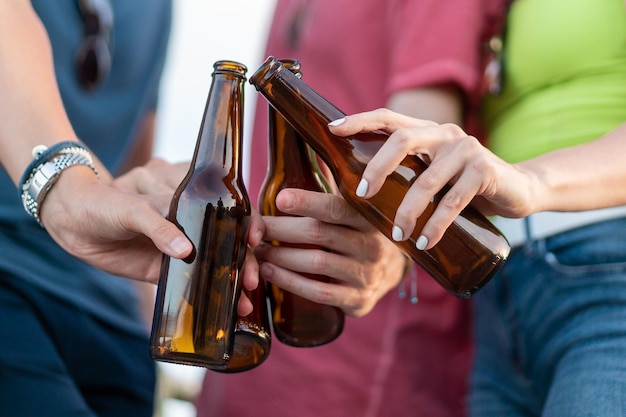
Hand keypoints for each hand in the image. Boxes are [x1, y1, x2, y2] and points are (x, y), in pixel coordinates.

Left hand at [40, 158, 262, 315]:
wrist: (74, 224)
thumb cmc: (103, 202)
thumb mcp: (130, 207)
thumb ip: (157, 225)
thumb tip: (186, 251)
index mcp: (188, 192)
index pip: (227, 204)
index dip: (247, 219)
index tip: (254, 237)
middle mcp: (192, 219)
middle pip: (229, 236)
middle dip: (244, 258)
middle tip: (249, 278)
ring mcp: (183, 245)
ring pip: (217, 261)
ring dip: (234, 279)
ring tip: (243, 299)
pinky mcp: (169, 269)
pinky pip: (194, 282)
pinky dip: (211, 295)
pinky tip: (228, 308)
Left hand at [256, 188, 408, 316]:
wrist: (390, 271)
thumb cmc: (359, 231)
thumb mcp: (354, 208)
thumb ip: (333, 184)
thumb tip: (312, 141)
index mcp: (368, 217)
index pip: (336, 207)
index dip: (307, 202)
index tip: (279, 198)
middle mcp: (371, 245)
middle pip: (320, 234)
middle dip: (282, 230)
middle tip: (256, 229)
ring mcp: (366, 274)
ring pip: (317, 263)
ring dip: (281, 257)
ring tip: (257, 251)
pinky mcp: (358, 299)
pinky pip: (319, 291)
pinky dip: (290, 282)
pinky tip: (270, 273)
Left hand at [328, 109, 536, 249]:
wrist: (518, 189)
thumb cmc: (464, 185)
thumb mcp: (433, 174)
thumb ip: (408, 173)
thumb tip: (361, 195)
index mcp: (427, 131)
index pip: (388, 118)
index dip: (360, 120)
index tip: (333, 130)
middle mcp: (444, 134)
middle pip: (401, 141)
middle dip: (376, 168)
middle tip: (361, 195)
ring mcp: (466, 149)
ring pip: (425, 180)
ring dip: (407, 212)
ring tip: (397, 237)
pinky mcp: (484, 171)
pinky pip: (452, 201)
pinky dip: (436, 225)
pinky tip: (425, 242)